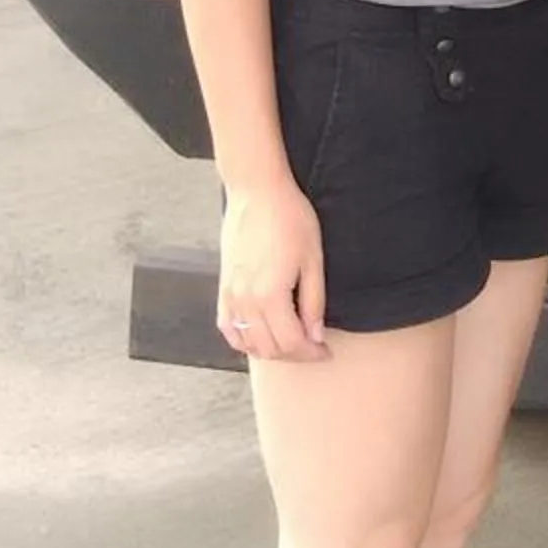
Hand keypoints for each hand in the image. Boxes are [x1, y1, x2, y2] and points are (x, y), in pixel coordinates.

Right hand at [217, 173, 328, 362]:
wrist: (257, 192)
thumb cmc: (289, 218)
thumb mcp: (313, 259)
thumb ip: (314, 302)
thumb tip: (315, 335)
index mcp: (270, 296)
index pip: (291, 343)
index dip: (311, 353)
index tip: (325, 351)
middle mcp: (245, 302)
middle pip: (269, 349)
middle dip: (294, 354)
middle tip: (313, 347)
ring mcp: (230, 296)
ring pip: (248, 343)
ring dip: (271, 350)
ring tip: (291, 340)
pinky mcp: (222, 288)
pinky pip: (228, 329)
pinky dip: (244, 340)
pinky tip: (260, 336)